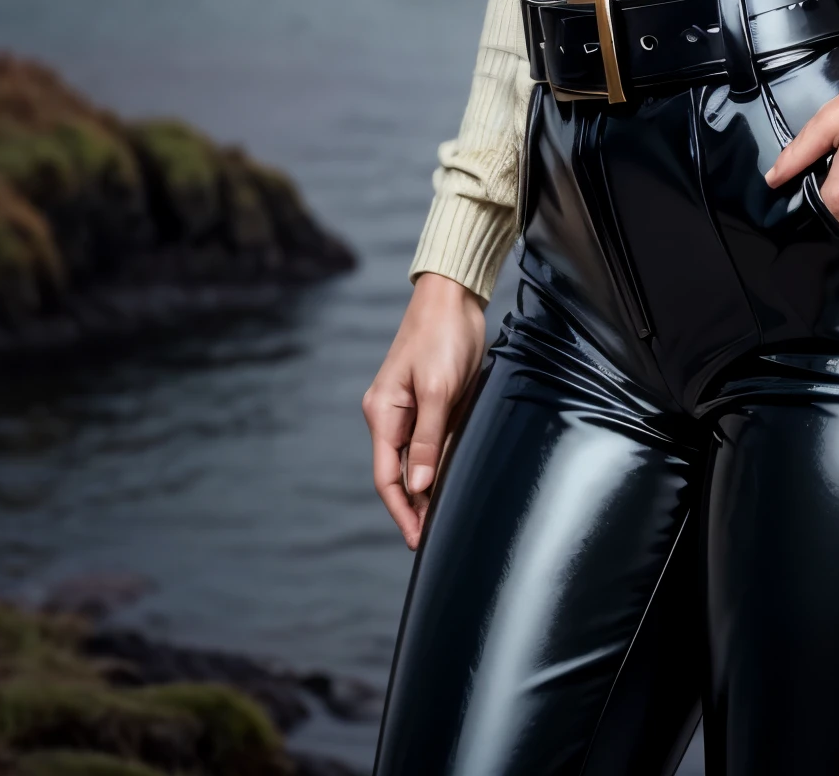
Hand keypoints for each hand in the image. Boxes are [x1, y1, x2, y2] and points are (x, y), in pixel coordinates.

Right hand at [362, 272, 486, 547]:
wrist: (455, 297)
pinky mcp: (433, 402)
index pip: (388, 477)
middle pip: (401, 474)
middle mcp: (392, 416)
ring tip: (448, 520)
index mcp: (383, 414)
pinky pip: (433, 444)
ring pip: (419, 462)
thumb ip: (428, 438)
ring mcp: (412, 410)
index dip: (402, 511)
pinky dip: (441, 465)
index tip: (417, 541)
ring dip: (430, 489)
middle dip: (416, 507)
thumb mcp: (437, 389)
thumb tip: (419, 485)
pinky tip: (455, 483)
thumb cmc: (442, 336)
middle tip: (438, 539)